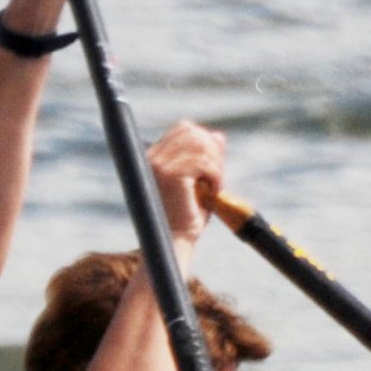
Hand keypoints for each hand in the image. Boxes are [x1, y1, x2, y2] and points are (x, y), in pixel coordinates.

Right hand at [146, 119, 226, 245]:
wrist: (175, 241)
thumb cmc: (185, 217)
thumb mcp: (200, 182)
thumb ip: (207, 159)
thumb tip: (218, 136)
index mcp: (153, 158)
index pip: (183, 129)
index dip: (204, 141)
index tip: (213, 166)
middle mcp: (152, 159)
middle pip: (192, 131)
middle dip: (212, 150)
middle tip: (216, 176)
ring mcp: (159, 166)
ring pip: (200, 145)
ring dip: (215, 165)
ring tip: (215, 186)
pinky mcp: (171, 176)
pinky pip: (204, 162)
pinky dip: (215, 175)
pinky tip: (213, 191)